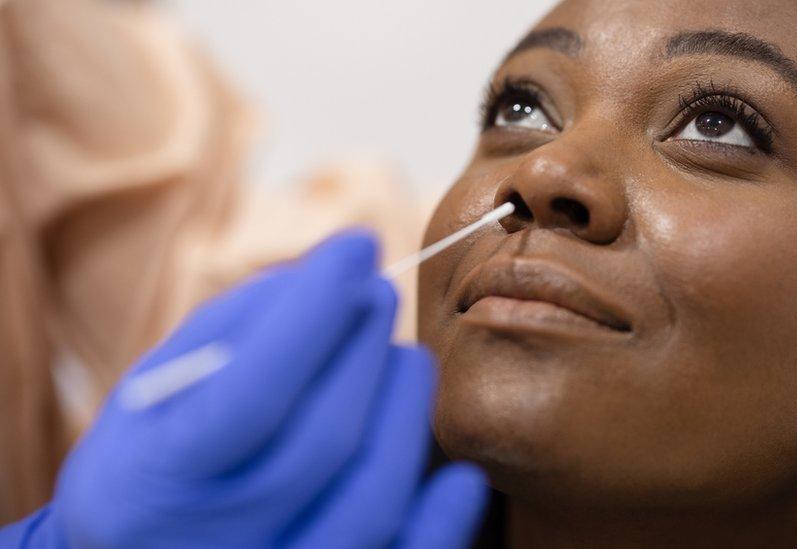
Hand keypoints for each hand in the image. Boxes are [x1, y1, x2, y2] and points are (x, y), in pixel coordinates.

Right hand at [6, 231, 486, 547]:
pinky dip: (444, 520)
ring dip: (405, 411)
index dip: (313, 312)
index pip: (250, 393)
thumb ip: (237, 329)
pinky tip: (460, 476)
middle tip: (378, 293)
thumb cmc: (158, 451)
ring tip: (405, 358)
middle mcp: (215, 544)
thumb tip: (334, 277)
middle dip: (362, 348)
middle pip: (323, 440)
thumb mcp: (161, 386)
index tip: (358, 243)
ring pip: (372, 500)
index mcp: (152, 483)